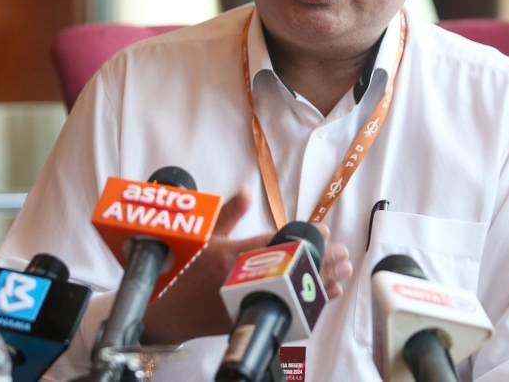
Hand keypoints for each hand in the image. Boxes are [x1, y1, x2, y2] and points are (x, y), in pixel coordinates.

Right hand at [141, 186, 353, 344]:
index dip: (302, 238)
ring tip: (344, 271)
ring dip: (321, 282)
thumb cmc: (181, 268)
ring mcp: (245, 301)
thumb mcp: (202, 235)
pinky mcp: (248, 317)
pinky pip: (285, 308)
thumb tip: (247, 190)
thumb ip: (228, 213)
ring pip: (293, 292)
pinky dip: (308, 303)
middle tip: (342, 252)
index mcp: (228, 256)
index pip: (273, 244)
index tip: (323, 231)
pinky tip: (326, 295)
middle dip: (319, 260)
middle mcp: (239, 280)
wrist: (164, 311)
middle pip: (289, 270)